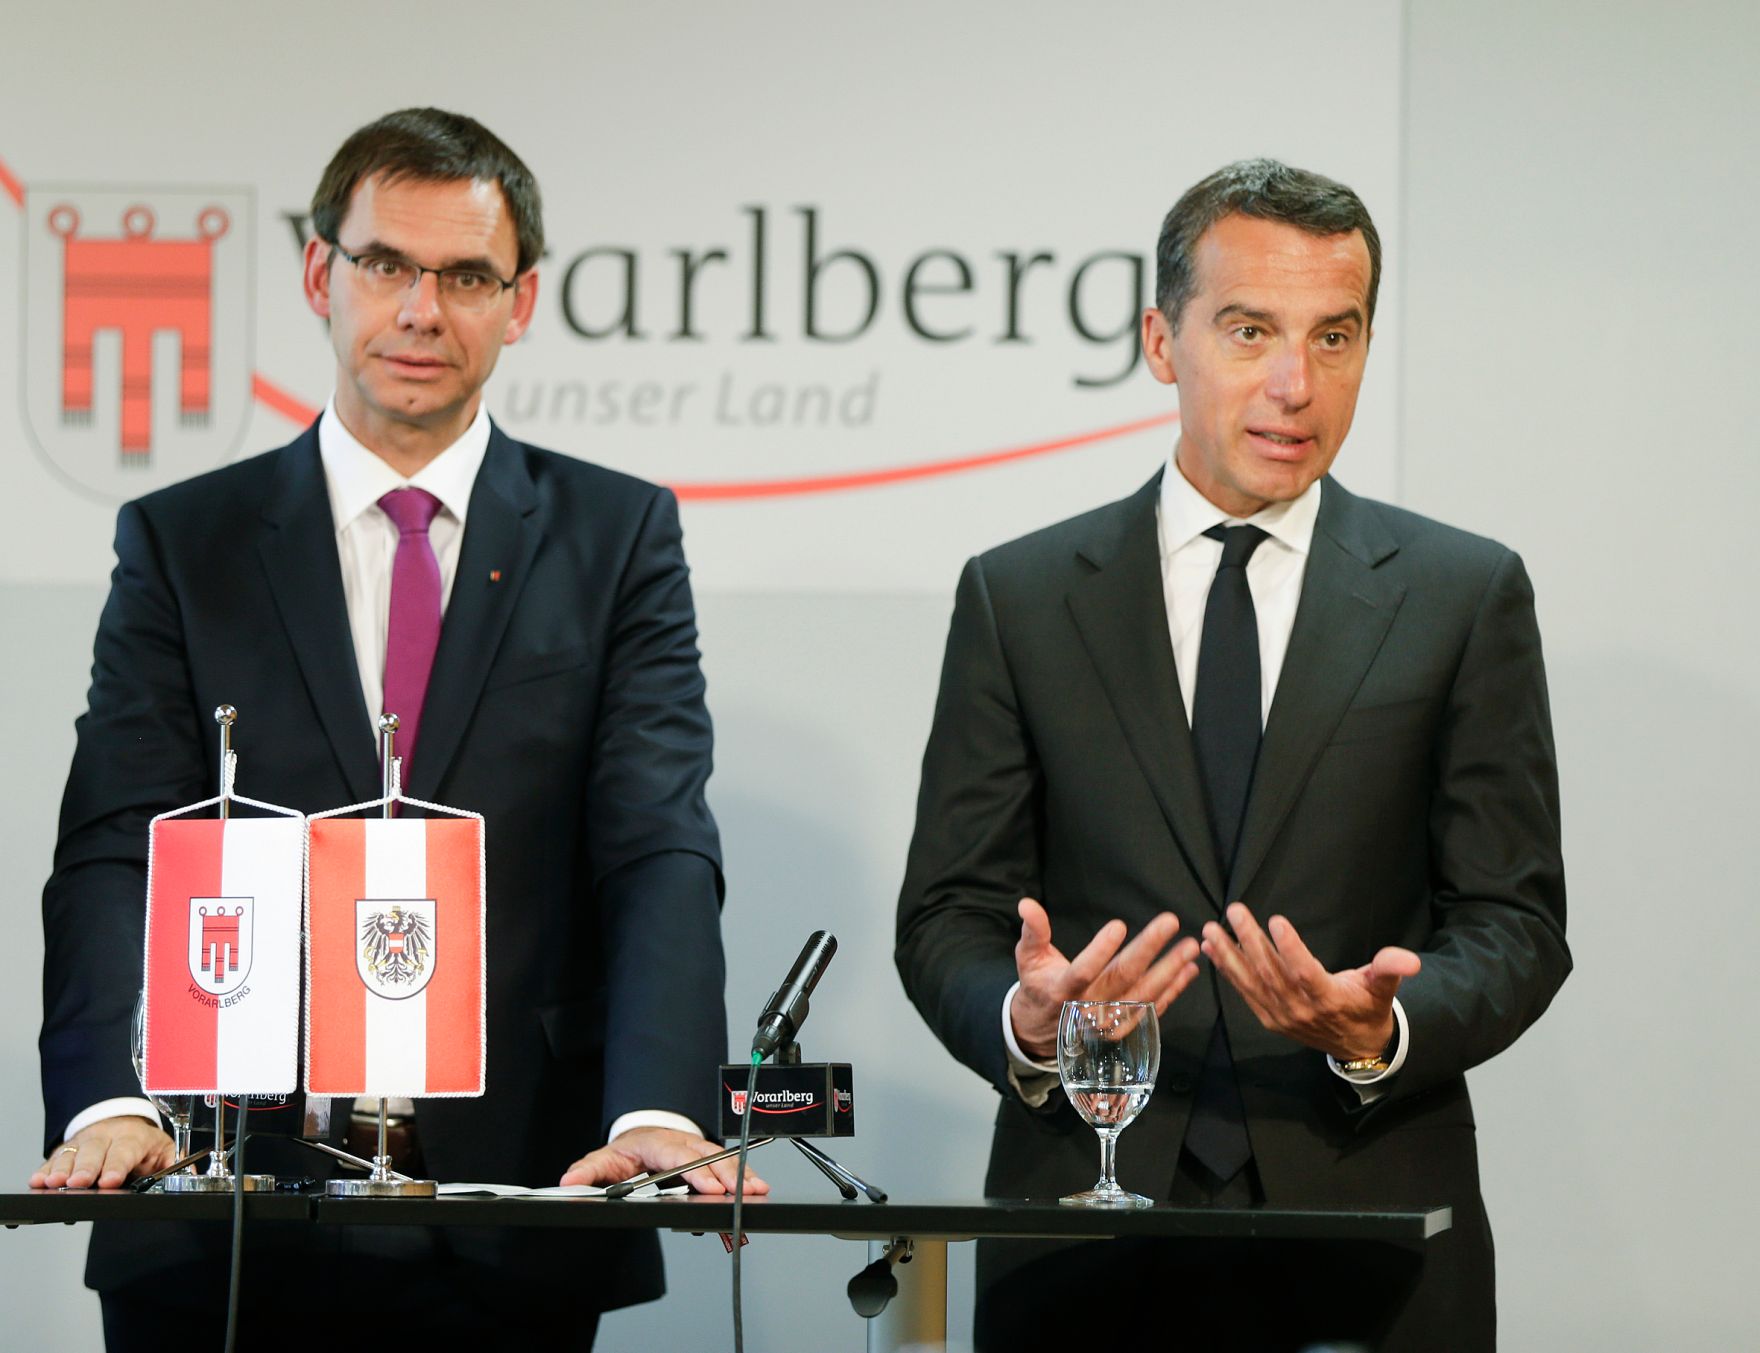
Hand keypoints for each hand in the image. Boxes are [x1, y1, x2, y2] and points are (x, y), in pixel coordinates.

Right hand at [29, 1116, 171, 1189]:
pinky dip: (44, 1169)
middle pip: (94, 1152)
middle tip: (79, 1184)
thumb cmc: (141, 1143)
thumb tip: (191, 1177)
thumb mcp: (163, 1149)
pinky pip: (53, 1159)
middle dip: (85, 1169)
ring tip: (53, 1183)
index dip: (116, 1166)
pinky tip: (38, 1180)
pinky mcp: (66, 1151)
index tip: (110, 1181)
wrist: (121, 1122)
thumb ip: (173, 1164)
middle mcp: (105, 1138)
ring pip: (71, 1154)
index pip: (125, 1151)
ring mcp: (83, 1143)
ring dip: (61, 1170)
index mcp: (132, 1138)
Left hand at [560, 1126, 769, 1195]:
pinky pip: (727, 1165)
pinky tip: (757, 1187)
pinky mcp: (707, 1159)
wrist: (641, 1136)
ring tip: (758, 1190)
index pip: (679, 1156)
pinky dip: (744, 1176)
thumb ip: (589, 1171)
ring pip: (722, 1159)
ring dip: (741, 1175)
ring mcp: (697, 1149)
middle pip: (708, 1157)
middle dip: (727, 1175)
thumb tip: (569, 1181)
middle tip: (743, 1192)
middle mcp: (681, 1143)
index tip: (710, 1188)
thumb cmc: (627, 1151)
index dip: (697, 1172)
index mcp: (657, 1143)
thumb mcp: (604, 1160)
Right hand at [1010, 897, 1201, 1060]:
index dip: (1100, 949)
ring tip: (1189, 947)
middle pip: (1122, 978)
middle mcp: (1088, 1008)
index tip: (1119, 924)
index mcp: (1062, 990)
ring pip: (1144, 995)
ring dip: (1170, 971)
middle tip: (1170, 922)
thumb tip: (1026, 904)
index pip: (1083, 970)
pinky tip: (1189, 970)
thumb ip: (1033, 931)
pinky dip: (1173, 990)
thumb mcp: (1028, 958)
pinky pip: (1152, 1009)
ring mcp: (1109, 1022)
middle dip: (1148, 948)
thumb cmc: (1039, 984)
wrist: (1043, 1029)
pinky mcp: (1124, 1028)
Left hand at [1200, 903, 1420, 1059]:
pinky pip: (1244, 992)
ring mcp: (1281, 1015)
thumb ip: (1390, 969)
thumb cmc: (1368, 1007)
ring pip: (1251, 982)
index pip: (1305, 973)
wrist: (1357, 1047)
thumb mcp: (1384, 988)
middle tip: (1235, 911)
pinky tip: (1211, 949)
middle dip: (1250, 940)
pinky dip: (1227, 971)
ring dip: (1229, 955)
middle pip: (1271, 973)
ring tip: (1211, 930)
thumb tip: (1411, 961)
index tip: (1277, 921)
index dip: (1291, 949)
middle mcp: (1300, 1010)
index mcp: (1329, 999)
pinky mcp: (1268, 1017)